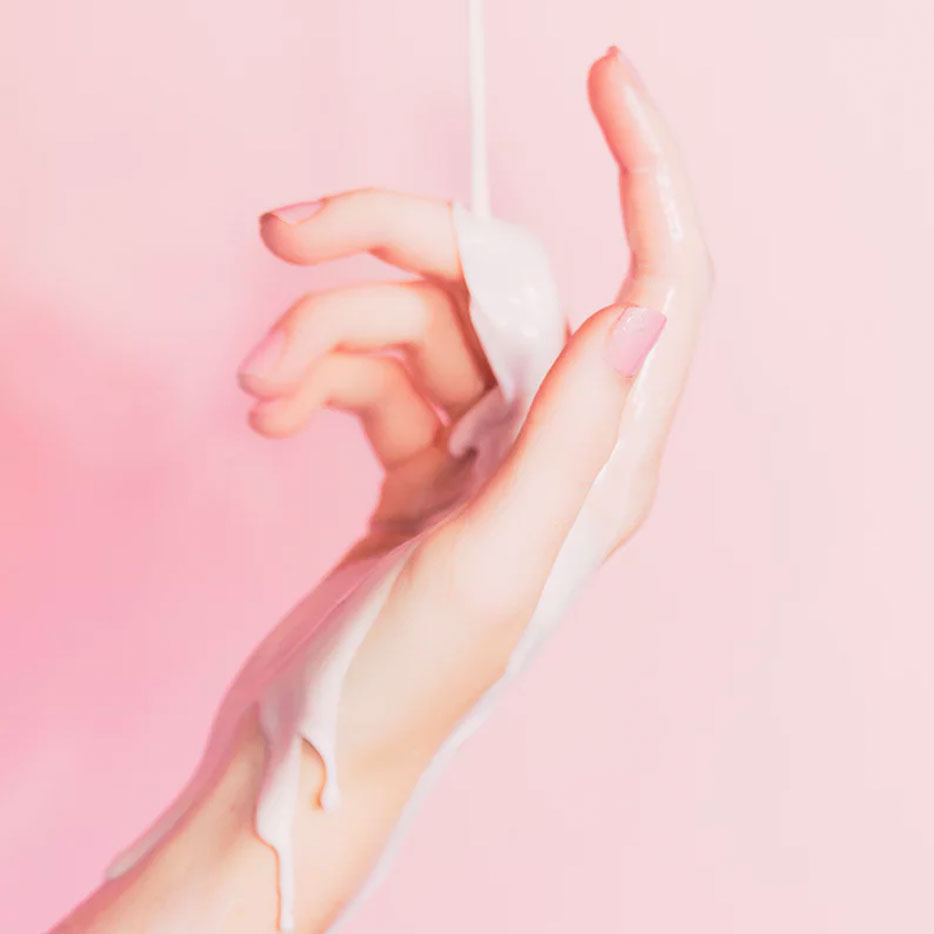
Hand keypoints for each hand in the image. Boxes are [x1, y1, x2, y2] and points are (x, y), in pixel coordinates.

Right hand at [238, 47, 711, 767]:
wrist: (313, 749)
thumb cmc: (407, 683)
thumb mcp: (496, 561)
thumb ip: (574, 435)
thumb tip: (642, 307)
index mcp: (607, 463)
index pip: (661, 286)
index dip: (648, 173)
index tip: (607, 76)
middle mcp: (558, 444)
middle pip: (492, 280)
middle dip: (389, 242)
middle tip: (286, 232)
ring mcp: (486, 447)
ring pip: (412, 322)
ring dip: (325, 331)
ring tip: (260, 383)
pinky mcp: (422, 457)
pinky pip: (372, 371)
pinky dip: (316, 374)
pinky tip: (270, 412)